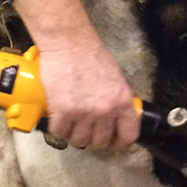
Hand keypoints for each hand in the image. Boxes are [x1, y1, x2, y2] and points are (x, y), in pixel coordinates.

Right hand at [13, 0, 139, 150]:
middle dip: (93, 139)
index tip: (112, 143)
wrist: (70, 44)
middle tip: (85, 131)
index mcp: (123, 102)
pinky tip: (58, 119)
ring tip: (71, 124)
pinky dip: (58, 128)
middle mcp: (106, 110)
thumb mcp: (115, 79)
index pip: (128, 135)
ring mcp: (84, 113)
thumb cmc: (91, 55)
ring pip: (80, 140)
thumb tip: (115, 117)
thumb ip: (117, 100)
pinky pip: (60, 132)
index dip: (119, 143)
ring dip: (74, 135)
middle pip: (101, 141)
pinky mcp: (63, 112)